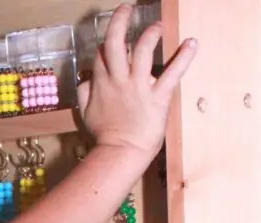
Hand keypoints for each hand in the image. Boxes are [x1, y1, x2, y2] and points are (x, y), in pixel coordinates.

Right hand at [77, 4, 196, 160]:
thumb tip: (85, 80)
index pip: (102, 52)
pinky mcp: (158, 97)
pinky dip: (184, 56)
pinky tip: (192, 42)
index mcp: (102, 82)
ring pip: (144, 50)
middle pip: (117, 41)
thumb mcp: (86, 113)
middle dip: (121, 19)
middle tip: (127, 8)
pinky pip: (173, 73)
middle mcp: (119, 79)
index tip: (112, 41)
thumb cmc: (104, 136)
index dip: (106, 43)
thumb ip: (85, 92)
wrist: (120, 153)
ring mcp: (139, 87)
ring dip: (151, 33)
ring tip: (157, 26)